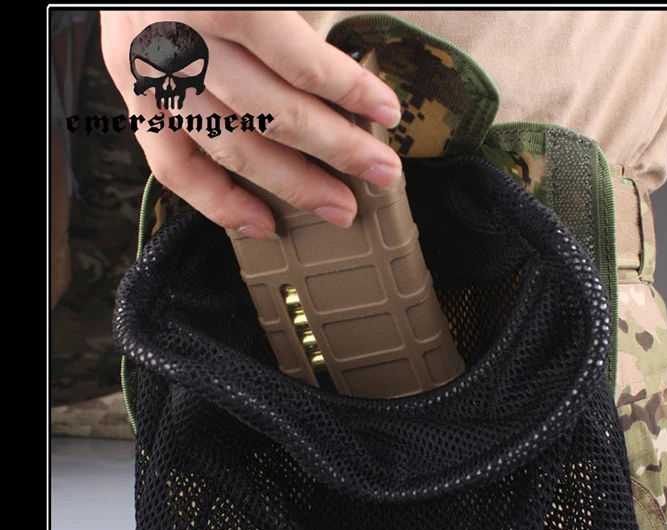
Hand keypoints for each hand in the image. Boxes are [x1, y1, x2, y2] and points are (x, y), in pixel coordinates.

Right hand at [100, 10, 403, 236]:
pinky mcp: (133, 104)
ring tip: (339, 206)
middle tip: (382, 173)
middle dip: (337, 150)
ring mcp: (151, 79)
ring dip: (294, 185)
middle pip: (272, 113)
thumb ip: (293, 23)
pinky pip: (175, 168)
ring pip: (233, 148)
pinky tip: (263, 224)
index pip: (296, 60)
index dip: (349, 90)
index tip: (387, 114)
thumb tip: (346, 78)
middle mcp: (179, 41)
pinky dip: (221, 203)